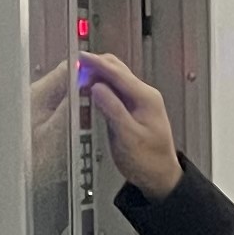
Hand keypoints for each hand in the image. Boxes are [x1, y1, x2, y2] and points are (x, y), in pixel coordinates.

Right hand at [78, 50, 184, 198]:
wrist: (160, 176)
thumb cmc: (148, 161)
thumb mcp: (128, 137)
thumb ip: (113, 110)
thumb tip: (96, 87)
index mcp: (146, 98)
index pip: (118, 73)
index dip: (97, 64)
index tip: (79, 57)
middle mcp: (144, 94)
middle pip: (117, 70)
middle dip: (96, 66)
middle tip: (74, 68)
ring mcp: (138, 100)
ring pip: (114, 79)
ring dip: (97, 75)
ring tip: (76, 77)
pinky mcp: (131, 108)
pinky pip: (114, 91)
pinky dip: (100, 87)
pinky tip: (87, 90)